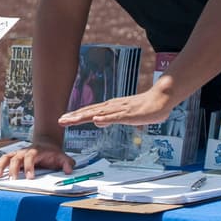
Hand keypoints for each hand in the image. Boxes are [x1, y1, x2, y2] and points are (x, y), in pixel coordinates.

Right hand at [0, 140, 72, 179]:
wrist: (46, 144)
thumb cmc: (54, 154)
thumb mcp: (63, 157)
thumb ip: (67, 163)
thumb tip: (68, 171)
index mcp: (36, 151)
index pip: (30, 157)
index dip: (29, 166)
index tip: (29, 177)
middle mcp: (25, 151)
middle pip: (16, 157)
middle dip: (13, 169)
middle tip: (12, 180)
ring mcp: (18, 153)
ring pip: (6, 157)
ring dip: (0, 166)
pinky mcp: (13, 157)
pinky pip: (3, 160)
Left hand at [57, 88, 176, 128]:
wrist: (161, 99)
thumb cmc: (144, 108)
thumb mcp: (123, 116)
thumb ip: (110, 118)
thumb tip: (96, 122)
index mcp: (110, 108)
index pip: (89, 112)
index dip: (75, 116)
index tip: (63, 119)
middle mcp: (112, 106)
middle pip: (90, 111)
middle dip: (74, 116)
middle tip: (60, 120)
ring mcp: (120, 109)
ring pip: (99, 113)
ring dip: (84, 116)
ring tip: (71, 120)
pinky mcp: (130, 114)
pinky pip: (116, 117)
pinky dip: (105, 118)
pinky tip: (96, 120)